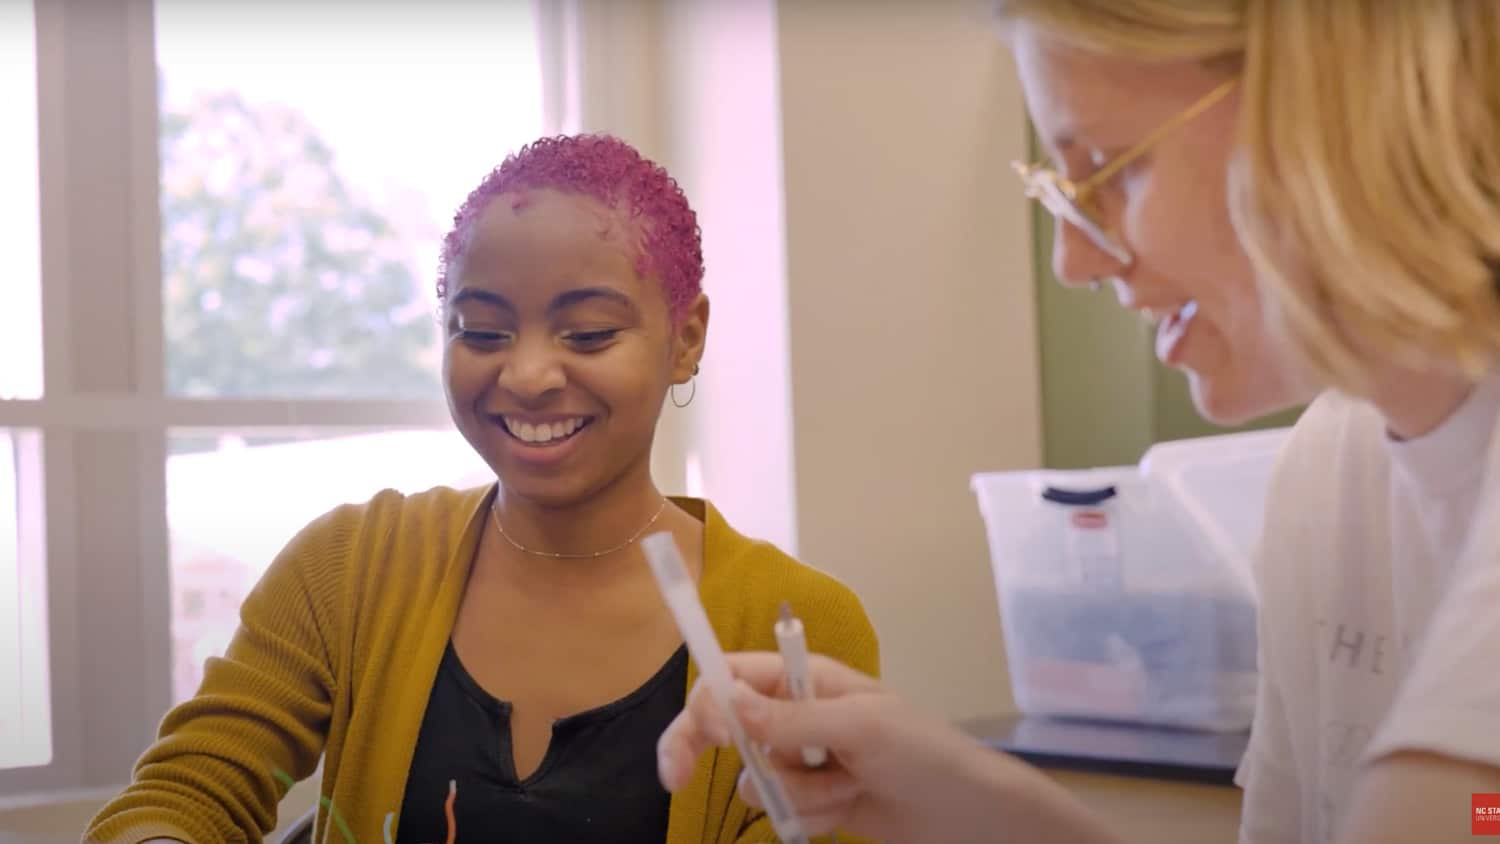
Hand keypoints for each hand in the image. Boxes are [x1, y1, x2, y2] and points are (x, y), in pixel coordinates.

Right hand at [657, 652, 1122, 842]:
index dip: (703, 700)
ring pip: (756, 778)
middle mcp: (798, 714)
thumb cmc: (926, 753)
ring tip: (846, 787)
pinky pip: (782, 811)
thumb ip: (790, 718)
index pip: (733, 674)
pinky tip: (850, 808)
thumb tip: (726, 699)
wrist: (969, 815)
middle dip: (701, 750)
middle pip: (724, 726)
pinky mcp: (815, 799)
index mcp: (807, 678)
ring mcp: (806, 759)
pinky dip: (811, 816)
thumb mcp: (860, 727)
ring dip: (794, 793)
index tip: (694, 735)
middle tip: (675, 780)